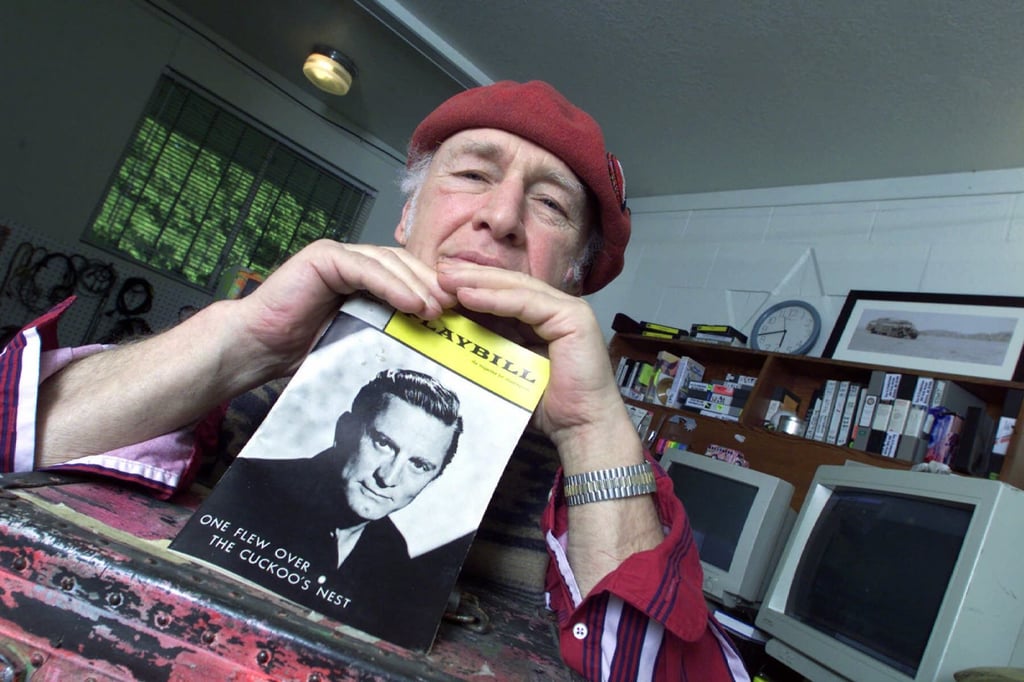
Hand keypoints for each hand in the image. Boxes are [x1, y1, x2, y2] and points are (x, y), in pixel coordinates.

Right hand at [234, 240, 457, 377]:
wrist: (259, 348)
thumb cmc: (306, 349)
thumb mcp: (362, 338)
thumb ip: (391, 330)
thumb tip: (435, 342)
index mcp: (364, 278)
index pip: (409, 275)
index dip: (434, 289)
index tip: (458, 312)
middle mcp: (354, 261)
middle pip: (405, 264)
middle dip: (432, 284)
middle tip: (455, 308)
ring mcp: (339, 255)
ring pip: (389, 262)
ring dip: (417, 285)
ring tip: (437, 310)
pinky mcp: (325, 256)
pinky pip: (365, 268)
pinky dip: (392, 285)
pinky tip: (413, 303)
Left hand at [433, 259, 639, 471]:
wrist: (580, 427)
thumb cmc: (545, 406)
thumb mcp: (505, 368)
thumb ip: (488, 345)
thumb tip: (450, 331)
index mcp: (541, 319)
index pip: (502, 294)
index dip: (471, 286)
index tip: (436, 284)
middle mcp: (556, 308)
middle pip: (507, 286)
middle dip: (471, 276)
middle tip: (436, 271)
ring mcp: (567, 309)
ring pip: (515, 288)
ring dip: (478, 282)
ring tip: (446, 279)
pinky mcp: (573, 316)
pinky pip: (526, 302)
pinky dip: (495, 298)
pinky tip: (468, 295)